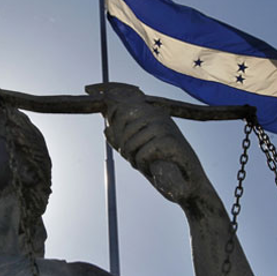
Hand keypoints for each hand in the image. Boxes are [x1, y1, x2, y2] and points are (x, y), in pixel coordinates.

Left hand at [100, 84, 205, 203]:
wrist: (188, 187)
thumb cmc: (162, 168)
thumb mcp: (137, 153)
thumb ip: (123, 141)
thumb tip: (105, 128)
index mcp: (151, 114)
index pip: (125, 99)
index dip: (106, 93)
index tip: (88, 88)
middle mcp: (158, 115)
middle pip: (122, 118)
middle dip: (121, 141)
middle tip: (131, 157)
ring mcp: (165, 126)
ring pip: (129, 139)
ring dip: (132, 157)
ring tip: (143, 164)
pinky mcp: (170, 140)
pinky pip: (141, 152)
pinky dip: (141, 164)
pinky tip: (152, 168)